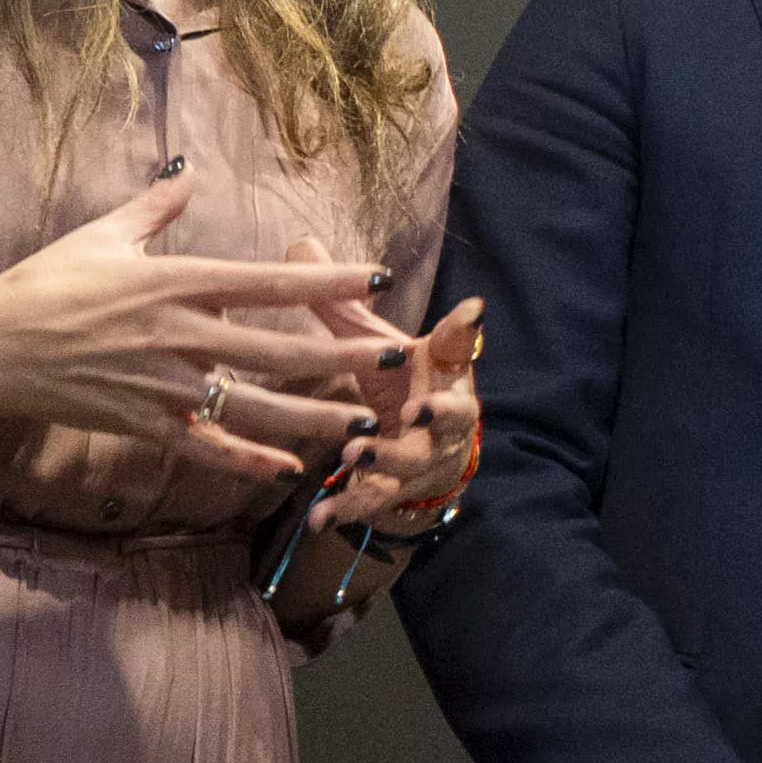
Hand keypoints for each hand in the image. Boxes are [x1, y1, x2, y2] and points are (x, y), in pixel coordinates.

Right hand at [0, 179, 397, 480]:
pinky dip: (246, 462)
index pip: (266, 281)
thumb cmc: (43, 285)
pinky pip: (204, 448)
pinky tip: (288, 471)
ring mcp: (162, 384)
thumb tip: (188, 169)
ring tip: (364, 422)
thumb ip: (155, 206)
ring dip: (312, 416)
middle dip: (341, 354)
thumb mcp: (103, 235)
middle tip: (396, 356)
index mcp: (175, 282)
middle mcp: (178, 335)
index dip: (326, 280)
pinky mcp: (142, 422)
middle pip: (276, 348)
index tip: (376, 277)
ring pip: (252, 406)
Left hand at [311, 282, 485, 531]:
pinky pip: (372, 502)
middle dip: (429, 420)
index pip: (456, 356)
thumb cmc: (401, 382)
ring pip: (408, 465)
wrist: (426, 448)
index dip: (459, 336)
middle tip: (409, 411)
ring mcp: (420, 460)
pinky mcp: (393, 490)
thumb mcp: (379, 342)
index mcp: (443, 375)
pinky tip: (318, 518)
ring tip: (355, 453)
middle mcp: (440, 423)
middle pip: (443, 423)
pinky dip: (347, 509)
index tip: (463, 320)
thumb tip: (298, 245)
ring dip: (385, 460)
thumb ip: (344, 303)